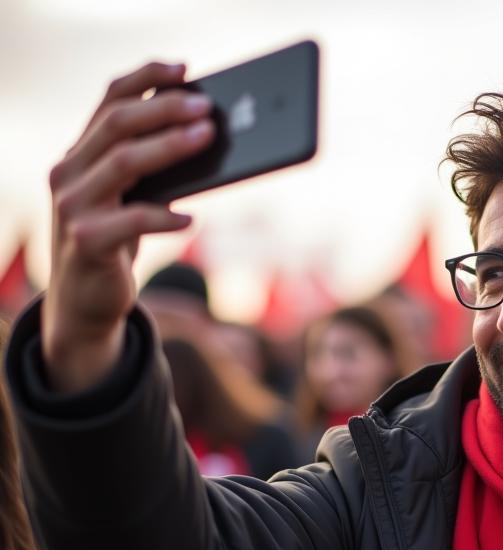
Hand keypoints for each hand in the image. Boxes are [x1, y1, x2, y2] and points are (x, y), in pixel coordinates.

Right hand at [43, 62, 215, 391]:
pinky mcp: (86, 242)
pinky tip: (190, 219)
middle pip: (117, 124)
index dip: (145, 78)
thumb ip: (153, 170)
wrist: (86, 302)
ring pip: (124, 162)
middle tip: (207, 108)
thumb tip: (206, 136)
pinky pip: (131, 221)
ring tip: (207, 139)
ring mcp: (72, 206)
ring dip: (169, 147)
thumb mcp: (131, 199)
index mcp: (81, 154)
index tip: (184, 67)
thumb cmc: (118, 242)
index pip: (109, 101)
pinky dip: (164, 217)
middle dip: (165, 110)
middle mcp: (69, 173)